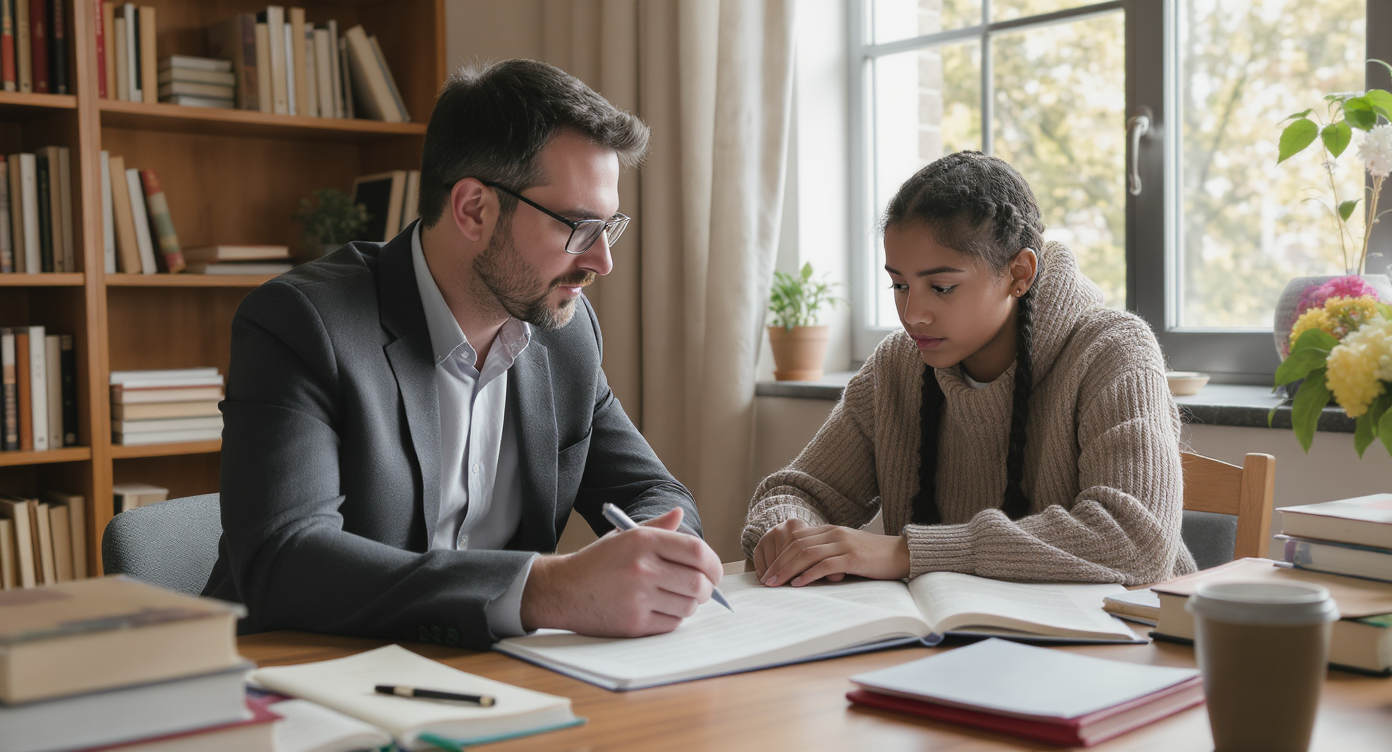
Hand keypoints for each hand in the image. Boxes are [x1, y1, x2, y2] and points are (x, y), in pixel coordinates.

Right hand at [520, 508, 723, 636]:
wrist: (562, 590)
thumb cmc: (598, 562)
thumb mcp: (624, 536)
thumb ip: (657, 527)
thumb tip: (679, 513)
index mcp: (643, 541)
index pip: (697, 551)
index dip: (714, 564)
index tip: (714, 571)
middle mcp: (642, 568)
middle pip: (698, 583)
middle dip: (707, 588)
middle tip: (702, 589)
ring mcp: (638, 598)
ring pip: (688, 606)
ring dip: (690, 604)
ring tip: (679, 598)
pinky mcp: (634, 623)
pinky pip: (672, 623)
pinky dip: (673, 618)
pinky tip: (661, 609)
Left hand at [757, 524, 909, 587]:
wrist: (902, 554)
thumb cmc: (872, 557)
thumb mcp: (845, 550)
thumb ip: (825, 555)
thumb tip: (801, 572)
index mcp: (829, 530)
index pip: (795, 538)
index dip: (778, 554)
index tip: (768, 571)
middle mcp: (834, 534)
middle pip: (796, 545)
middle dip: (778, 564)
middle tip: (766, 581)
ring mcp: (843, 544)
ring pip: (807, 554)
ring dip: (788, 569)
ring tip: (776, 584)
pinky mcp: (853, 557)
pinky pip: (825, 565)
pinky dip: (809, 574)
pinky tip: (798, 584)